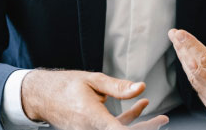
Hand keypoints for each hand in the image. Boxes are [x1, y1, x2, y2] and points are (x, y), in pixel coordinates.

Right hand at [21, 69, 168, 129]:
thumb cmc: (66, 85)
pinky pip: (110, 129)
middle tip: (164, 121)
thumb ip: (118, 87)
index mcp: (91, 116)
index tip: (155, 124)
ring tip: (161, 117)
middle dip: (144, 129)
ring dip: (138, 125)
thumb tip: (142, 88)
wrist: (41, 96)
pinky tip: (141, 106)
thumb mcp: (94, 80)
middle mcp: (89, 129)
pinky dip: (126, 120)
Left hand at [168, 22, 205, 125]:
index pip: (205, 60)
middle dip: (182, 49)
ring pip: (193, 78)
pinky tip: (187, 62)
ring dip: (183, 60)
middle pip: (194, 68)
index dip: (191, 45)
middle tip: (173, 34)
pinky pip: (197, 88)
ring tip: (177, 44)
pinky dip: (191, 73)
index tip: (180, 33)